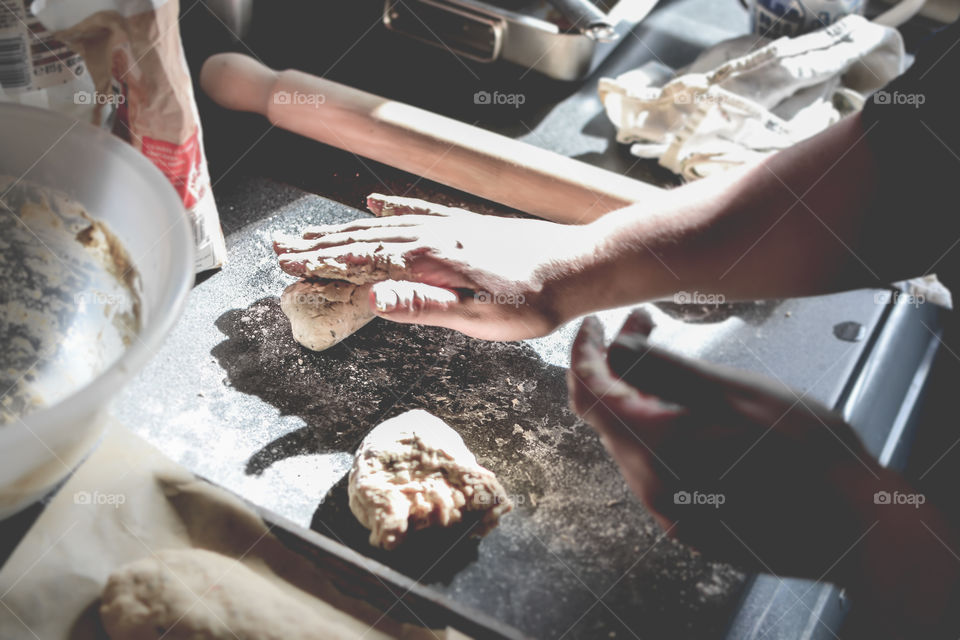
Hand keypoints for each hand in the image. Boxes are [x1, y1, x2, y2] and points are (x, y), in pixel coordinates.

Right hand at [274, 194, 592, 339]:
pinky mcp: (464, 226)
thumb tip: (371, 300)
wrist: (578, 265)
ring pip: (383, 225)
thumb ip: (424, 305)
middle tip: (278, 245)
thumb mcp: (479, 316)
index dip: (322, 263)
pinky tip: (373, 202)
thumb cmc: (532, 299)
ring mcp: (447, 227)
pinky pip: (416, 212)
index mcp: (430, 260)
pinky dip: (390, 208)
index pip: (362, 260)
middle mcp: (433, 236)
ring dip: (343, 228)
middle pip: (363, 238)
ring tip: (310, 230)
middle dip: (318, 243)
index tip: (284, 265)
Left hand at [568, 309, 887, 577]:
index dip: (585, 352)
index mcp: (655, 449)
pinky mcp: (688, 525)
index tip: (595, 324)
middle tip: (644, 327)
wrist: (856, 527)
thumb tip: (616, 347)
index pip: (590, 392)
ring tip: (670, 364)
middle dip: (615, 367)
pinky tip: (687, 411)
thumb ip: (663, 369)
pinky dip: (655, 432)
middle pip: (607, 418)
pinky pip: (653, 469)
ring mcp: (669, 512)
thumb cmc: (807, 452)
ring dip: (635, 398)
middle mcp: (651, 488)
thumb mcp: (734, 391)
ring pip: (629, 442)